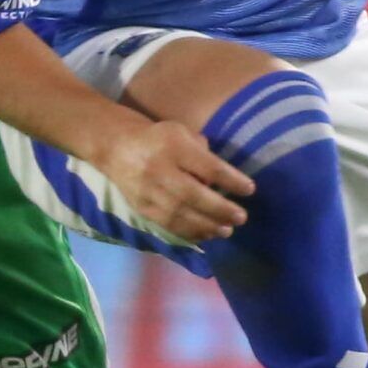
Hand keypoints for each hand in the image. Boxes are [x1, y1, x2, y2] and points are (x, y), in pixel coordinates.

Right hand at [97, 117, 253, 243]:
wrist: (117, 147)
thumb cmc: (159, 138)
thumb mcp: (182, 133)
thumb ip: (203, 152)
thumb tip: (220, 180)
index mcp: (173, 146)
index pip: (207, 166)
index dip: (231, 180)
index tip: (250, 189)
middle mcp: (159, 170)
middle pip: (194, 194)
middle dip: (220, 209)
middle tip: (241, 217)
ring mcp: (148, 192)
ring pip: (181, 214)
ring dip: (207, 225)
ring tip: (227, 230)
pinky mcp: (142, 208)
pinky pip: (168, 224)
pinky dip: (190, 232)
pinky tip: (206, 235)